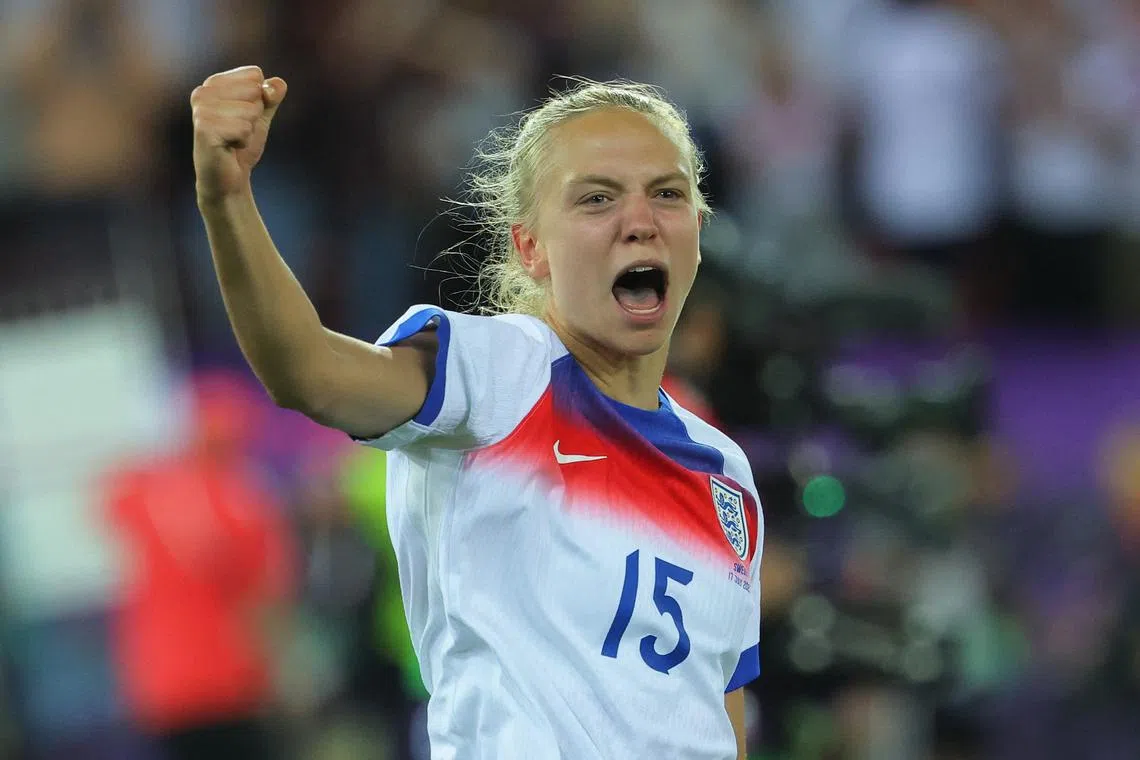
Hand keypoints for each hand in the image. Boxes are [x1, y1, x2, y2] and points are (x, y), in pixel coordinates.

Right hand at [191, 65, 286, 202]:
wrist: (229, 180)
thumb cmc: (242, 146)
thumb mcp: (261, 117)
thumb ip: (271, 97)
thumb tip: (277, 84)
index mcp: (214, 83)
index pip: (255, 74)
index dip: (260, 99)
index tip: (244, 118)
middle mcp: (203, 92)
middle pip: (255, 90)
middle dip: (255, 116)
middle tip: (238, 132)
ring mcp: (201, 110)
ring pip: (251, 110)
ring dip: (249, 131)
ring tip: (233, 140)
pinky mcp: (204, 128)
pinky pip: (244, 128)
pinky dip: (244, 141)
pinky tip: (229, 147)